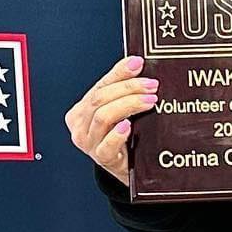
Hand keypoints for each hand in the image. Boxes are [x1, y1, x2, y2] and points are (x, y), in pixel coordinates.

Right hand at [64, 54, 158, 184]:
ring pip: (103, 117)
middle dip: (128, 89)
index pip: (100, 86)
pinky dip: (117, 134)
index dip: (119, 73)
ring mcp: (89, 143)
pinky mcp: (101, 158)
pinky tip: (128, 126)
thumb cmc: (123, 138)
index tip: (138, 63)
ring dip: (128, 105)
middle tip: (151, 86)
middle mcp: (81, 125)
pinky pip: (106, 145)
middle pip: (100, 99)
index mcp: (82, 110)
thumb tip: (135, 62)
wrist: (128, 169)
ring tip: (149, 102)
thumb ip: (122, 88)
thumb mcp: (119, 110)